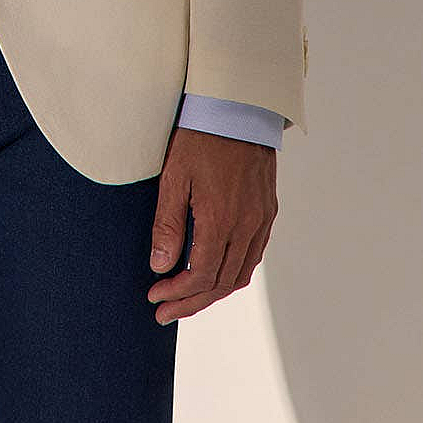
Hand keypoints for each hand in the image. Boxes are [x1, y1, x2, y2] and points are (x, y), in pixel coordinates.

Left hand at [146, 126, 276, 323]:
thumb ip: (168, 224)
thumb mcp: (174, 178)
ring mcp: (261, 220)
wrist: (238, 109)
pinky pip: (253, 255)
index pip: (200, 275)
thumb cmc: (201, 138)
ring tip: (187, 299)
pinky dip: (232, 272)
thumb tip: (160, 266)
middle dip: (191, 302)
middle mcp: (247, 226)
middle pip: (221, 283)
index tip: (155, 298)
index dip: (177, 293)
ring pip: (240, 273)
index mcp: (221, 220)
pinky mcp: (268, 211)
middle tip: (165, 313)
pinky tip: (214, 273)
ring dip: (213, 292)